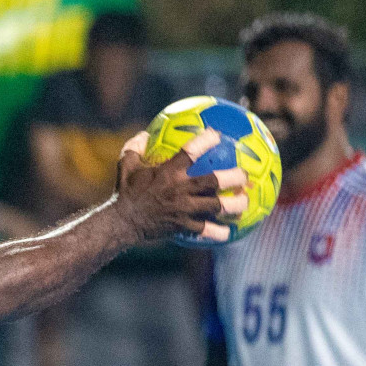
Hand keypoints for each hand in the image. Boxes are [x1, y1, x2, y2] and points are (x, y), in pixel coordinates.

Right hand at [112, 130, 246, 244]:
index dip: (207, 140)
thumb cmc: (125, 192)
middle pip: (214, 181)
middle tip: (244, 176)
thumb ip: (135, 148)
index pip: (191, 151)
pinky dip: (217, 232)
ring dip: (234, 205)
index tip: (218, 135)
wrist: (121, 222)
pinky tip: (227, 232)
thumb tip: (144, 133)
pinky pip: (205, 230)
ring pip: (216, 206)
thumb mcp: (126, 166)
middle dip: (234, 177)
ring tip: (244, 203)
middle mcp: (180, 189)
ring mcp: (183, 208)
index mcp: (168, 172)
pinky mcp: (182, 225)